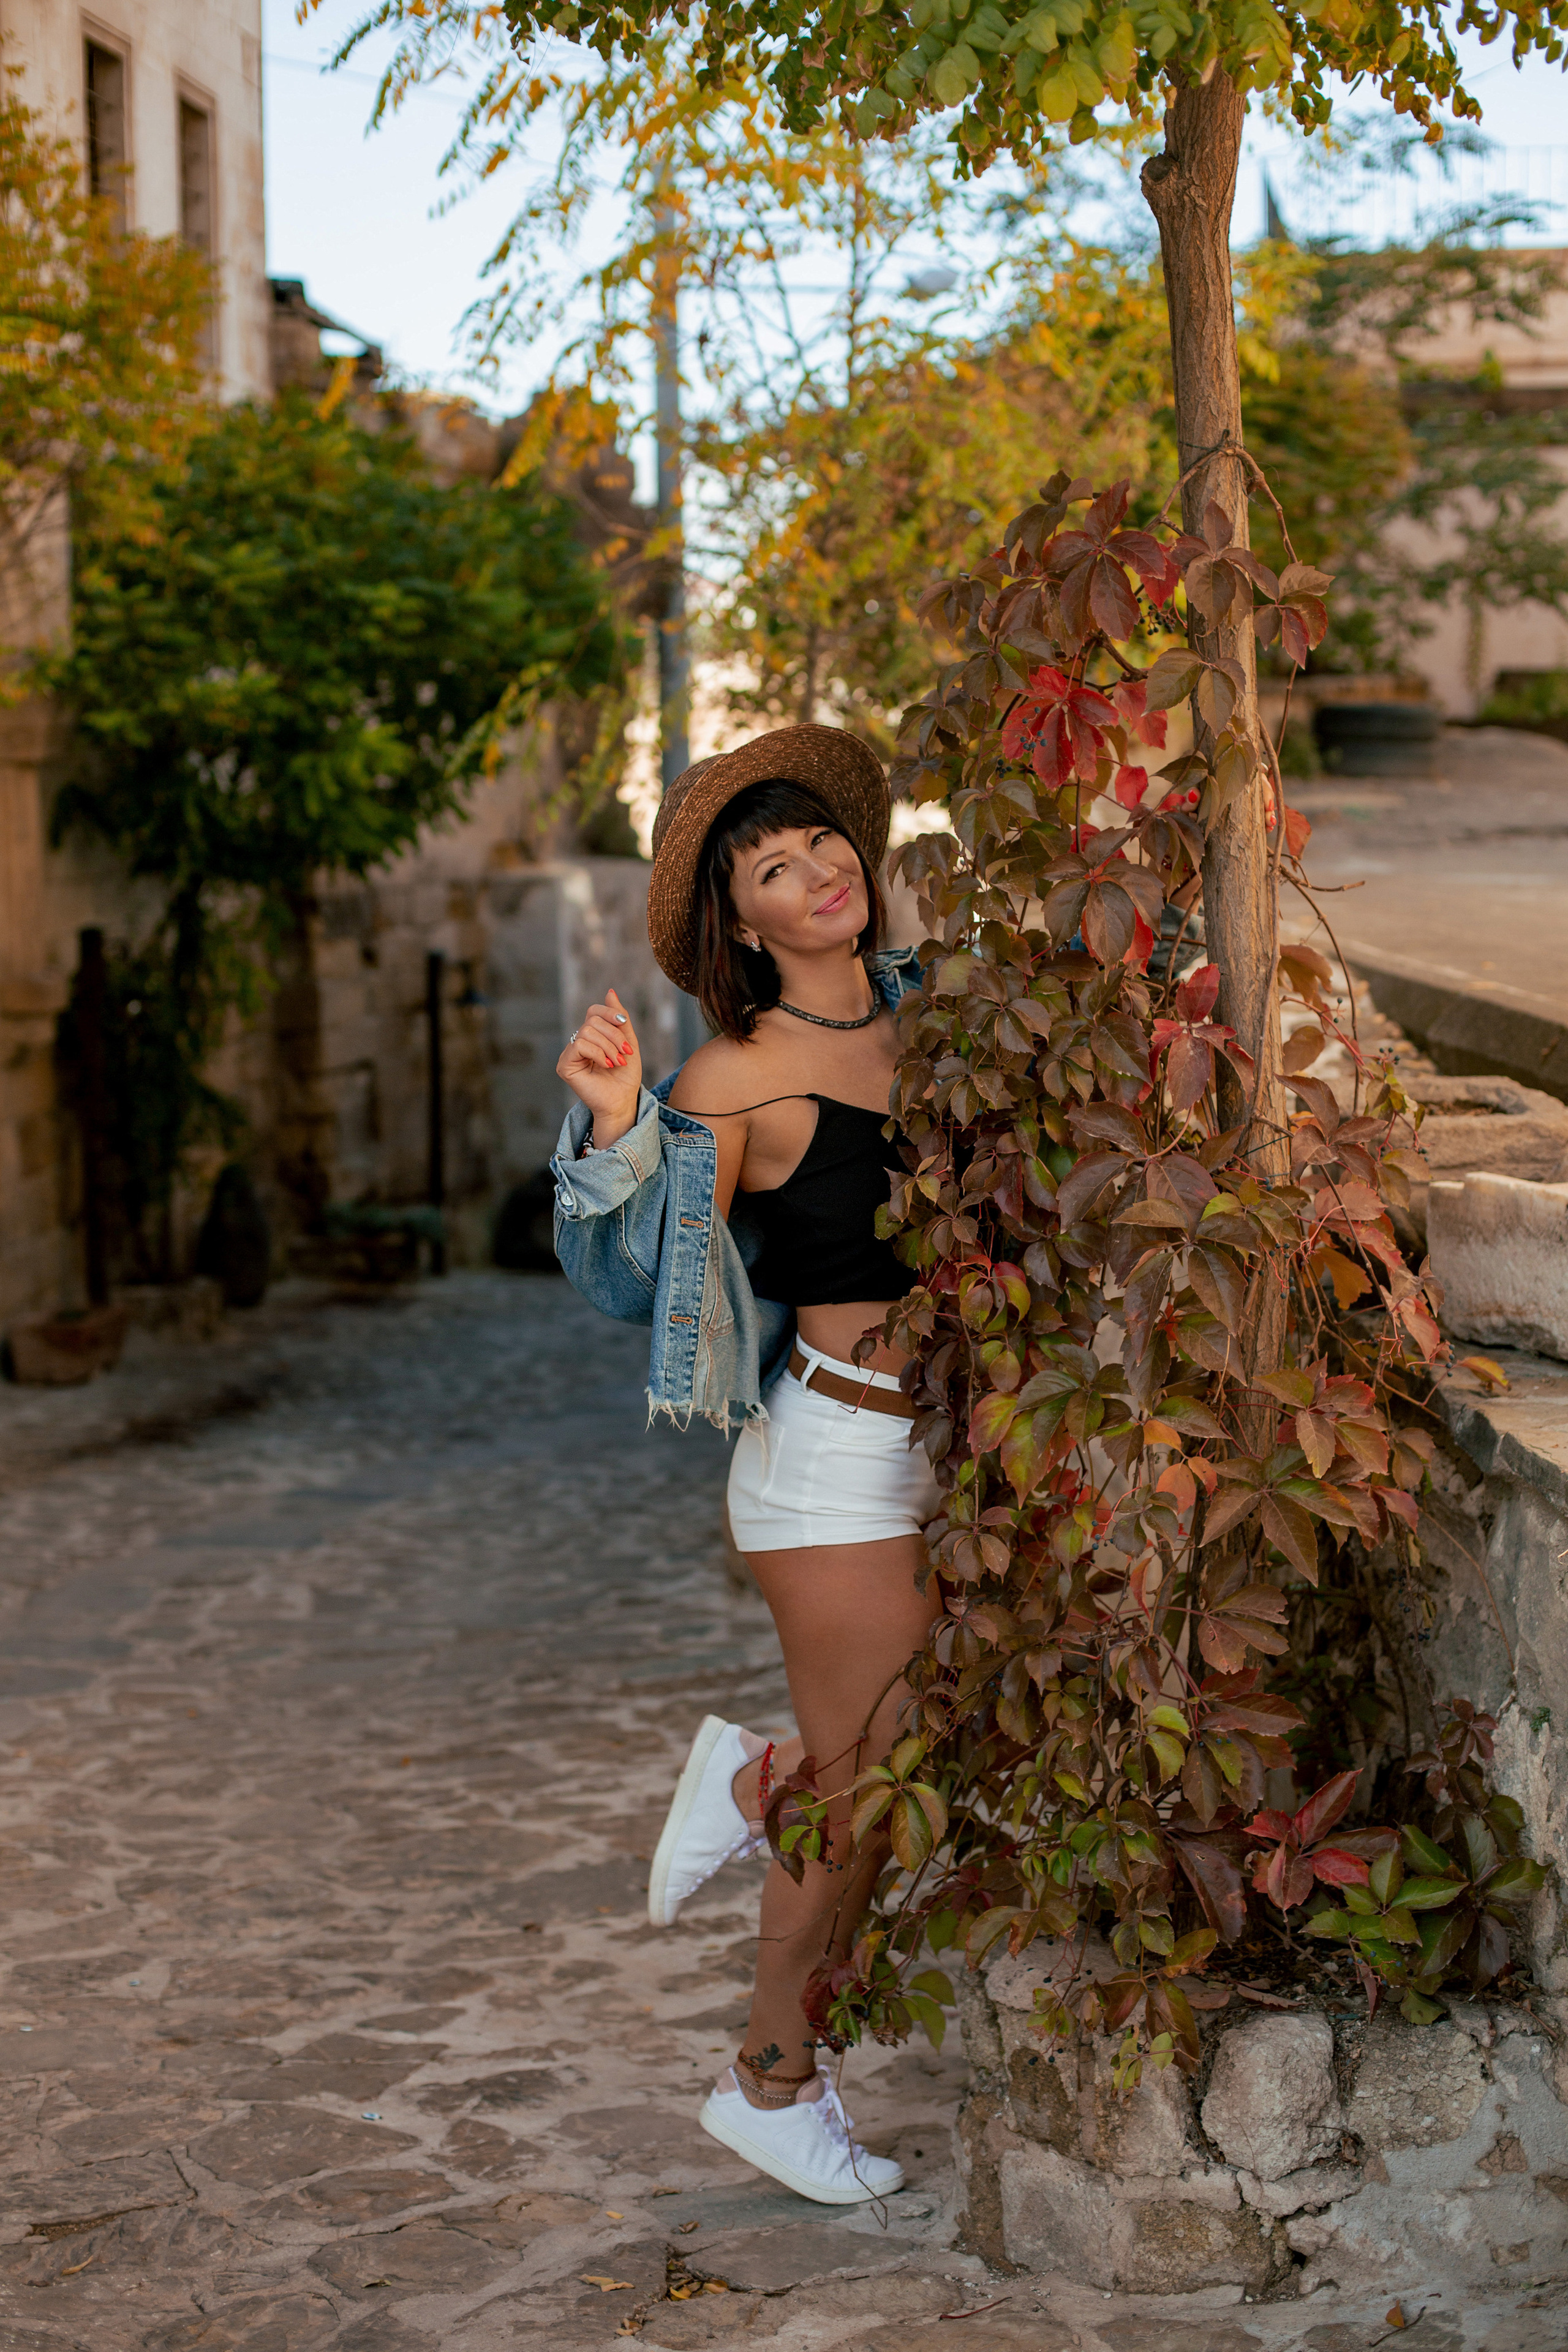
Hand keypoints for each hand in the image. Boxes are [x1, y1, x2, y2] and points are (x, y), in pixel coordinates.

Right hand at [556, 987, 642, 1146]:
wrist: (623, 1101)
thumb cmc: (626, 1076)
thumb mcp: (628, 1042)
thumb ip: (619, 1019)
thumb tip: (610, 992)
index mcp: (592, 1036)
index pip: (593, 1011)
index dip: (609, 1013)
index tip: (623, 1024)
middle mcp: (578, 1042)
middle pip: (591, 1021)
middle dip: (613, 1036)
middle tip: (624, 1054)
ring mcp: (570, 1054)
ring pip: (586, 1032)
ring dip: (608, 1047)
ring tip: (617, 1062)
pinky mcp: (564, 1065)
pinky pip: (579, 1045)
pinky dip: (598, 1053)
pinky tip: (606, 1066)